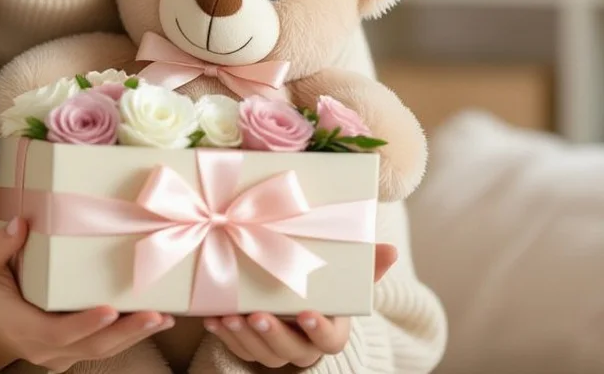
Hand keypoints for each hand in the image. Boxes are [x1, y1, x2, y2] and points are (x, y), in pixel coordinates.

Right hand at [0, 216, 175, 370]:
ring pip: (102, 351)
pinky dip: (127, 336)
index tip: (110, 309)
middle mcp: (45, 348)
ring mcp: (60, 355)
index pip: (58, 332)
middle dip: (127, 333)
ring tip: (165, 317)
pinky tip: (152, 321)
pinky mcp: (71, 353)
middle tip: (157, 315)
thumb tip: (20, 223)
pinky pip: (102, 349)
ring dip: (134, 335)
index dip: (85, 324)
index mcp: (23, 327)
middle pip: (91, 347)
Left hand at [201, 243, 397, 368]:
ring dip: (244, 336)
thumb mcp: (342, 271)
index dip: (319, 329)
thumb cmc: (322, 280)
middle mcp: (304, 345)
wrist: (295, 290)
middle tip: (257, 315)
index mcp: (330, 329)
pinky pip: (237, 347)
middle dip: (272, 334)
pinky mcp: (251, 345)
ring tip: (229, 315)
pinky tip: (212, 318)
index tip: (306, 313)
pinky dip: (223, 334)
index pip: (330, 340)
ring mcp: (277, 348)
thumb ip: (366, 264)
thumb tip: (391, 249)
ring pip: (262, 353)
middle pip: (291, 351)